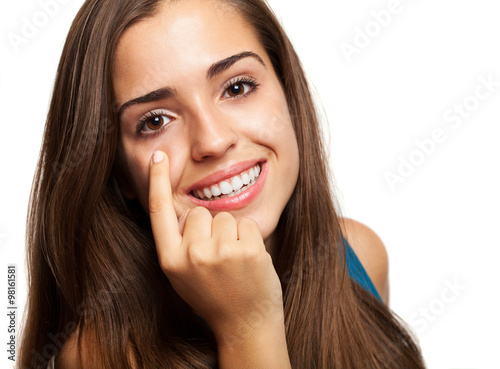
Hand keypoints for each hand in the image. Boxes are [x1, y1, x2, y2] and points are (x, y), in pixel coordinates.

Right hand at [148, 151, 284, 343]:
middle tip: (218, 257)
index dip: (157, 181)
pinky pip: (246, 224)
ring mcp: (219, 252)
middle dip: (209, 227)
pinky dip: (250, 238)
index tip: (158, 157)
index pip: (159, 212)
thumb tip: (185, 210)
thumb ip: (179, 244)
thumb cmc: (214, 297)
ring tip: (233, 262)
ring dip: (231, 233)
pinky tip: (249, 261)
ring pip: (224, 217)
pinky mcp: (246, 250)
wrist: (245, 324)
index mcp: (171, 261)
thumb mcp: (184, 275)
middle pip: (198, 213)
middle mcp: (191, 255)